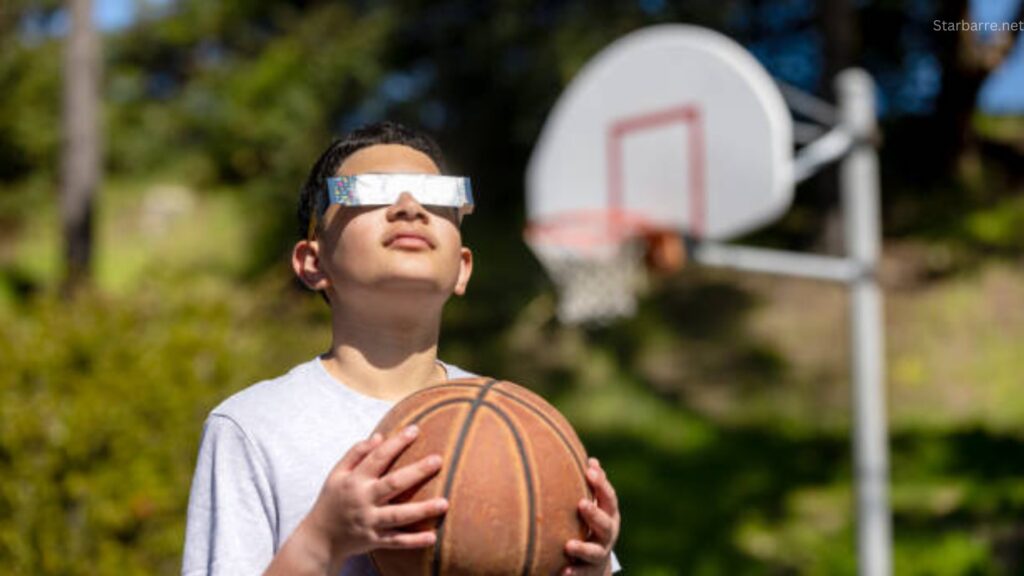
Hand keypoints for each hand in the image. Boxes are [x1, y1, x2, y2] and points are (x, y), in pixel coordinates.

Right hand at [304, 425, 447, 568]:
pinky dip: (414, 541)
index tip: (415, 429)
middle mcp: (363, 500)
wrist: (319, 538)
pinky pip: (397, 541)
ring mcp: (370, 522)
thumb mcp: (336, 474)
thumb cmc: (332, 500)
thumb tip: (379, 436)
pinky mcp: (375, 541)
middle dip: (416, 472)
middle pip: (393, 484)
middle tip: (438, 460)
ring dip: (422, 510)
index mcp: (354, 481)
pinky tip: (433, 537)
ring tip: (445, 502)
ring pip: (399, 515)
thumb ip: (356, 453)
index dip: (396, 443)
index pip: (377, 458)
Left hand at [562, 458, 619, 575]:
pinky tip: (562, 572)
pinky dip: (573, 573)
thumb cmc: (592, 524)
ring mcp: (599, 554)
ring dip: (582, 548)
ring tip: (569, 545)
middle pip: (605, 524)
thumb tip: (592, 460)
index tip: (590, 470)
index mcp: (609, 514)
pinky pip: (582, 573)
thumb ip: (595, 486)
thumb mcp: (597, 505)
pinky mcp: (588, 571)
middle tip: (581, 504)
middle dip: (594, 514)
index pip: (609, 498)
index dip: (601, 484)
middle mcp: (607, 534)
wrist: (596, 563)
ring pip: (594, 552)